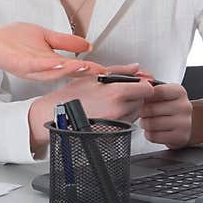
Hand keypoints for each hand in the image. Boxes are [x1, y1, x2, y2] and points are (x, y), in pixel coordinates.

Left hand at [0, 23, 106, 81]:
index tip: (106, 70)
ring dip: (69, 69)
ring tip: (84, 66)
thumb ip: (66, 41)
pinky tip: (58, 63)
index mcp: (51, 61)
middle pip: (67, 72)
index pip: (75, 66)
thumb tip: (88, 44)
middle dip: (84, 71)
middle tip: (100, 71)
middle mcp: (44, 68)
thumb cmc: (15, 40)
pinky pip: (36, 66)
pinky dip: (47, 66)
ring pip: (53, 71)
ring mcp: (32, 68)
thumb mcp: (46, 37)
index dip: (91, 68)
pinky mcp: (20, 65)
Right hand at [27, 63, 153, 146]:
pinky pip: (126, 124)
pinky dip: (121, 118)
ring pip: (135, 113)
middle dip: (135, 95)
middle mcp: (119, 110)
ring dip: (129, 107)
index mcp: (116, 93)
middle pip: (143, 101)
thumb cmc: (69, 97)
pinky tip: (107, 113)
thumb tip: (135, 67)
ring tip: (109, 103)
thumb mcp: (93, 77)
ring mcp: (117, 124)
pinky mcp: (113, 134)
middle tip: (118, 92)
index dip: (144, 85)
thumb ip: (120, 70)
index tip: (139, 84)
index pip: (147, 89)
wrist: (55, 116)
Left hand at [139, 83, 192, 148]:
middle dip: (142, 112)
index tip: (145, 99)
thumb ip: (150, 88)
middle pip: (151, 109)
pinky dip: (149, 134)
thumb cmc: (169, 106)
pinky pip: (154, 136)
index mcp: (179, 92)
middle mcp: (184, 106)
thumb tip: (139, 83)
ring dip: (145, 123)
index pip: (156, 91)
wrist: (183, 124)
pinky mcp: (180, 137)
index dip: (145, 96)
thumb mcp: (163, 93)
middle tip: (144, 112)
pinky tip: (154, 130)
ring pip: (151, 124)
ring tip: (148, 121)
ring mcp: (184, 123)